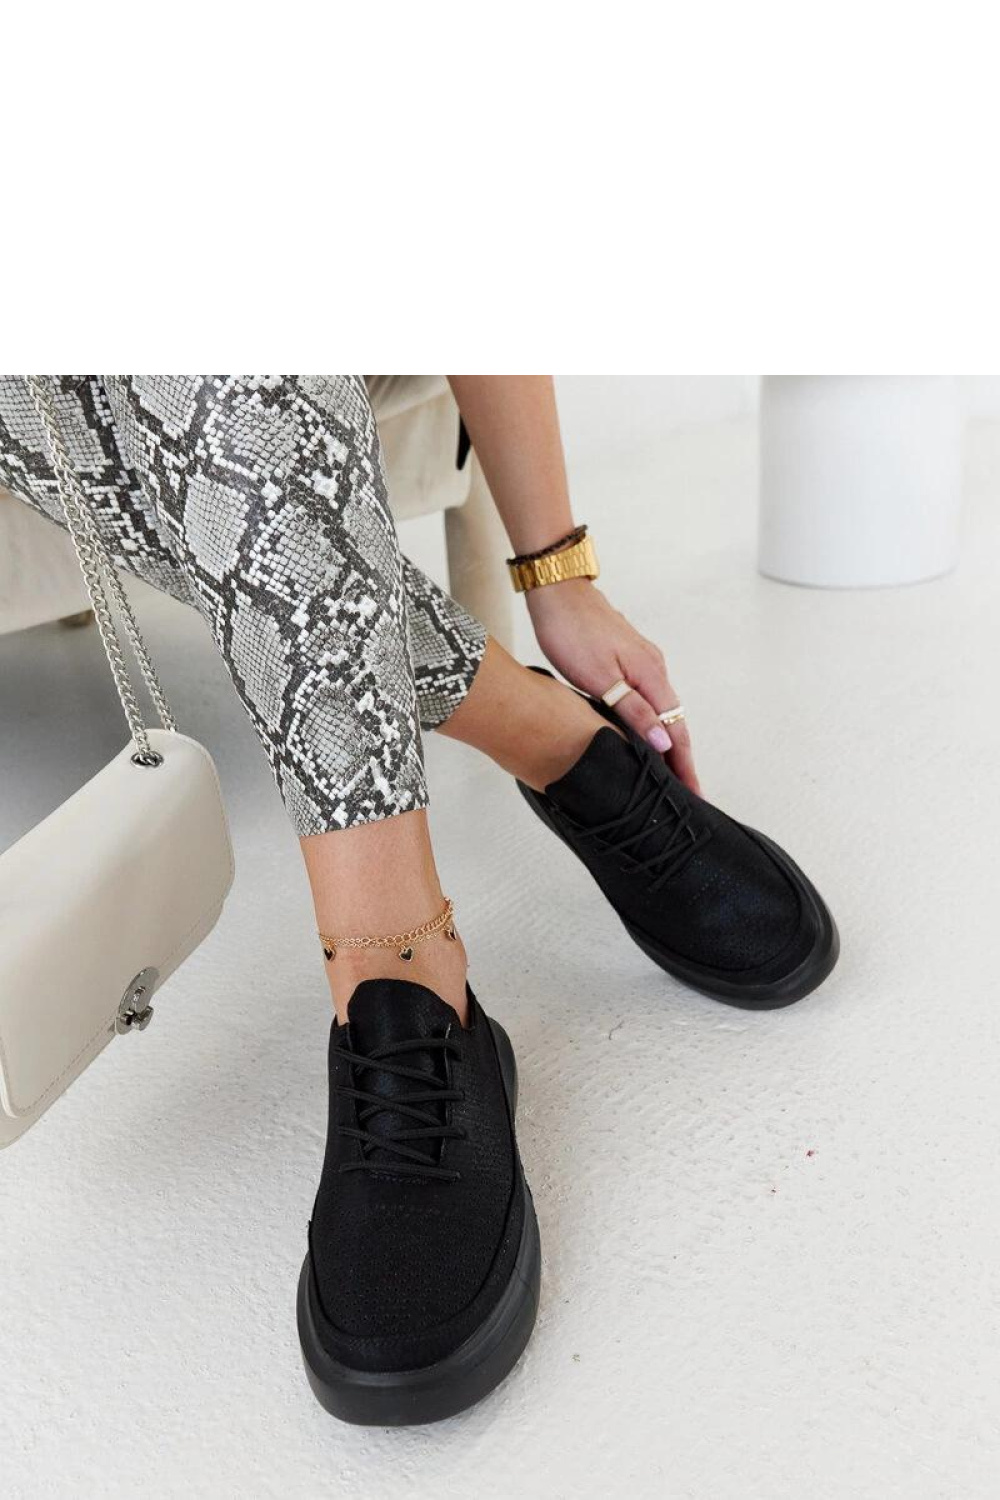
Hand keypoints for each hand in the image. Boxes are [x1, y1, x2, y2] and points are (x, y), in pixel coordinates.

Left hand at [526, 579, 699, 793]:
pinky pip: (649, 697)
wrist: (557, 591)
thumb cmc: (572, 631)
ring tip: (667, 772)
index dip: (685, 766)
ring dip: (667, 741)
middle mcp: (654, 669)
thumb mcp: (600, 678)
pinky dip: (652, 721)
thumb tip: (664, 743)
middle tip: (685, 794)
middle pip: (675, 723)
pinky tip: (644, 732)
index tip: (694, 795)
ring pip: (662, 710)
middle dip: (681, 760)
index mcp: (652, 677)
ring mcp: (642, 662)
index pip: (677, 732)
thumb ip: (634, 711)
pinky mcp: (628, 658)